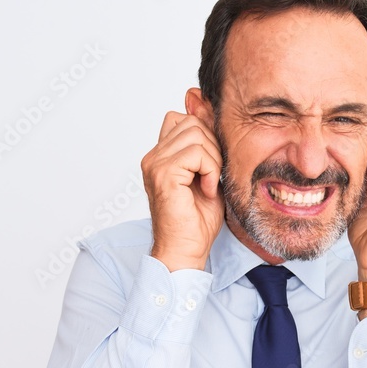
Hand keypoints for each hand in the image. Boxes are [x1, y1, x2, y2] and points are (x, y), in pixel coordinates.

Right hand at [141, 111, 223, 270]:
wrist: (185, 250)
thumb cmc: (196, 221)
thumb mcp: (207, 176)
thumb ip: (206, 149)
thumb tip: (210, 116)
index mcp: (160, 156)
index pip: (181, 118)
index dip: (204, 131)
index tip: (212, 160)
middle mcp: (153, 157)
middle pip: (192, 122)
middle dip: (212, 146)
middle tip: (212, 176)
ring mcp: (155, 164)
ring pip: (196, 134)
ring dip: (213, 159)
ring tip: (209, 184)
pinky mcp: (163, 174)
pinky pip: (197, 153)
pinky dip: (210, 170)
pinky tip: (207, 190)